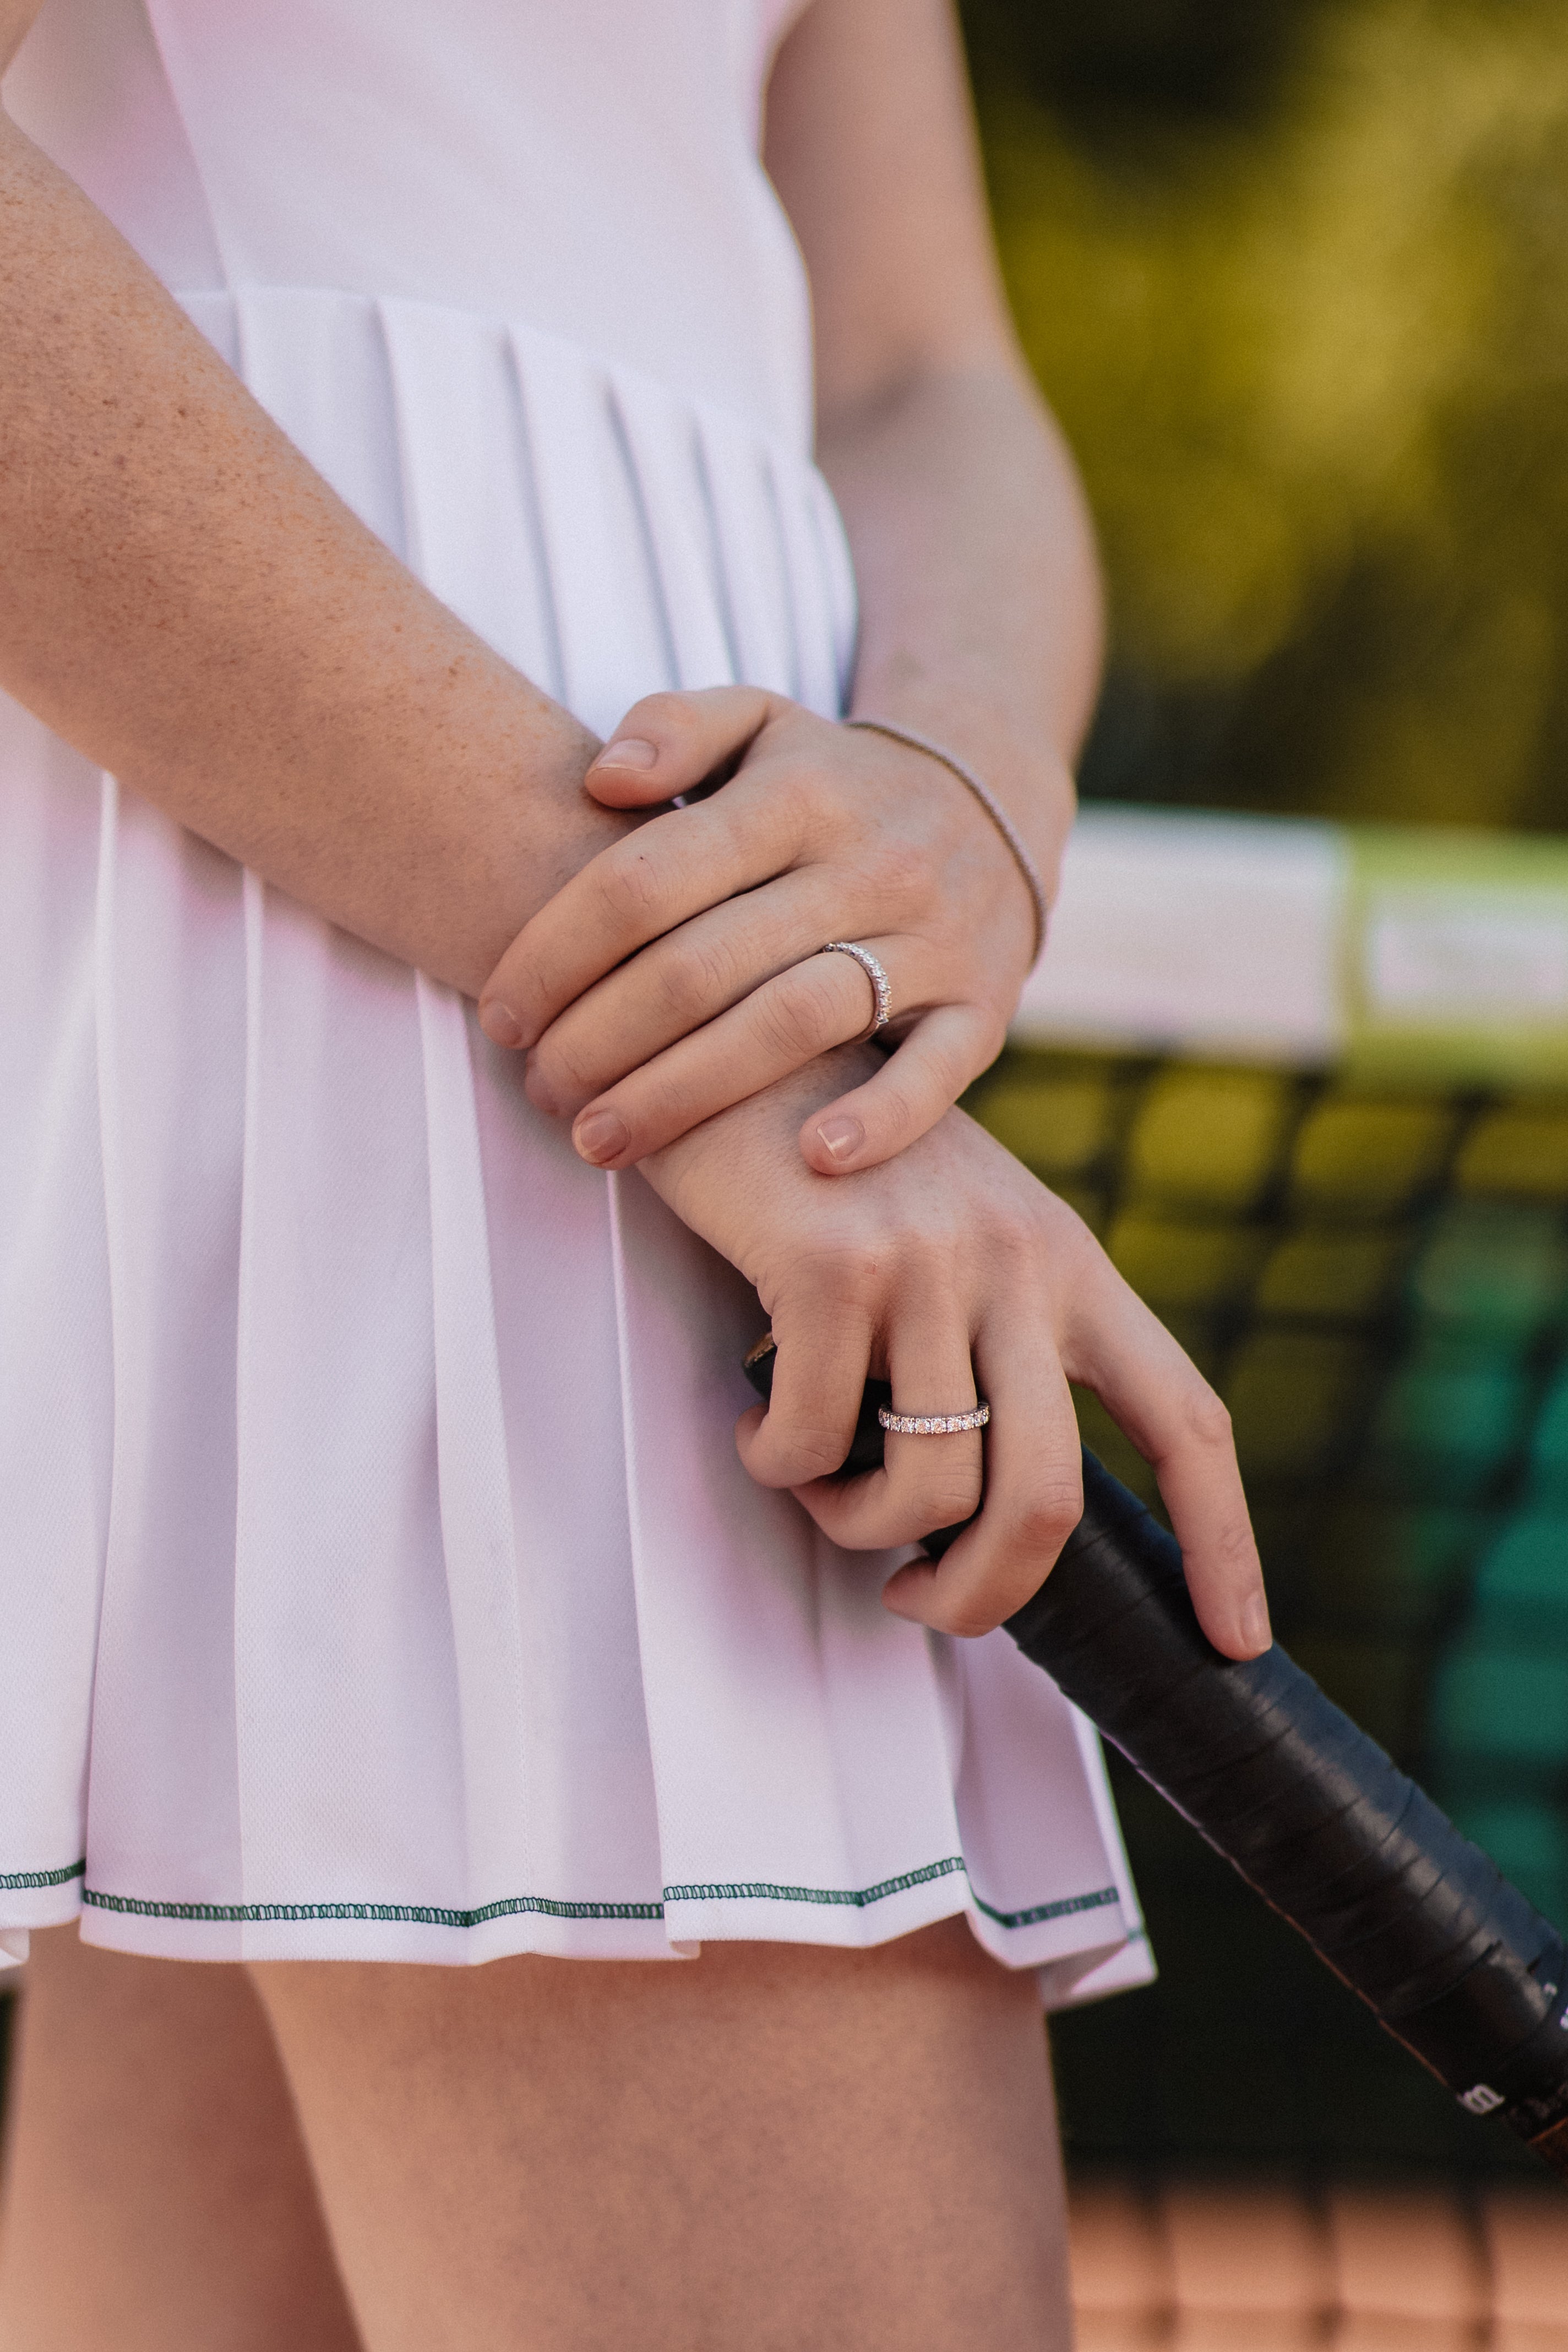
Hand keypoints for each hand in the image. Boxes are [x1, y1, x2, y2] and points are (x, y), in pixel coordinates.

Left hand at [478, 687, 1067, 1177]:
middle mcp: (868, 862)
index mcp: (797, 792)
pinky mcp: (981, 1008)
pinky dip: (880, 1119)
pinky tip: (811, 1160)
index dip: (556, 953)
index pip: (647, 879)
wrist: (994, 806)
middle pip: (701, 965)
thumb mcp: (761, 724)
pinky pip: (935, 1072)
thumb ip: (675, 725)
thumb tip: (599, 776)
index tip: (501, 1014)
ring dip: (683, 1094)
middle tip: (536, 1091)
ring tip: (601, 1142)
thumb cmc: (832, 785)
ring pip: (791, 1024)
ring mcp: (931, 938)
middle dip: (598, 1040)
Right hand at [640, 1049, 1269, 1657]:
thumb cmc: (837, 1163)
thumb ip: (994, 1336)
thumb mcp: (957, 1231)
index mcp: (1067, 1263)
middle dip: (982, 1595)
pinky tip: (756, 1425)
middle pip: (1041, 1498)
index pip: (1184, 1417)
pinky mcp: (829, 1265)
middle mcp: (1017, 1261)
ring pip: (920, 1486)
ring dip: (851, 1524)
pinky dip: (776, 1464)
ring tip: (812, 1482)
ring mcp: (927, 1262)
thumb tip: (976, 1504)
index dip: (1223, 1540)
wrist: (736, 1040)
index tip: (1236, 1638)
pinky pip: (808, 1442)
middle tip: (917, 1599)